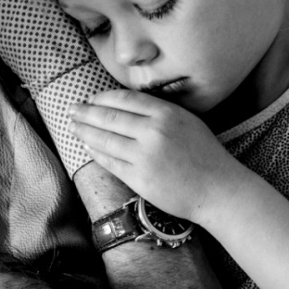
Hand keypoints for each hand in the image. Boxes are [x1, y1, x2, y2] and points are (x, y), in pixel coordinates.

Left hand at [70, 90, 255, 223]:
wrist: (217, 189)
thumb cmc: (205, 155)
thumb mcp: (187, 122)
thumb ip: (159, 113)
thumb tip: (126, 106)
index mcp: (166, 114)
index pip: (124, 100)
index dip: (102, 98)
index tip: (90, 99)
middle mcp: (153, 132)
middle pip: (109, 117)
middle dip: (86, 113)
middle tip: (71, 109)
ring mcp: (144, 156)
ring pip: (105, 140)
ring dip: (85, 132)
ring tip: (73, 127)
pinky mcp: (139, 179)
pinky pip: (110, 162)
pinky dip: (96, 153)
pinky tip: (88, 147)